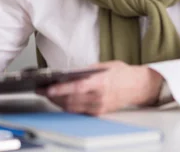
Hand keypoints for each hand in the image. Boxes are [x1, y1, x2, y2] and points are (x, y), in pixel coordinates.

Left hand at [39, 61, 163, 114]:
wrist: (139, 86)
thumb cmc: (121, 74)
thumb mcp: (102, 66)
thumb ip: (84, 71)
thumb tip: (66, 73)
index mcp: (100, 83)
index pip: (76, 88)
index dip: (60, 90)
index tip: (47, 88)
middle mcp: (99, 97)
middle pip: (71, 100)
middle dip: (53, 96)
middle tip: (40, 89)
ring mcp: (99, 106)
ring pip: (72, 107)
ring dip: (57, 102)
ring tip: (47, 94)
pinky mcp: (99, 112)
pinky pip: (79, 111)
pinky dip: (67, 106)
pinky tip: (60, 100)